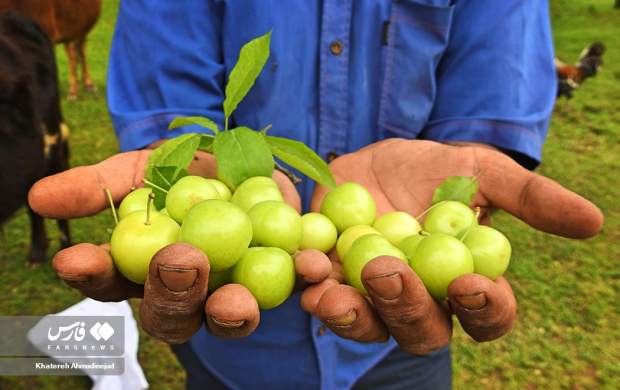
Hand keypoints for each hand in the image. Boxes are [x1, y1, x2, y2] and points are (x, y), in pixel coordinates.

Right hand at [28, 150, 330, 342]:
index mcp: (147, 267)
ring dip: (228, 311)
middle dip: (169, 293)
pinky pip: (294, 287)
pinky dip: (302, 277)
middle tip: (176, 262)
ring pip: (226, 317)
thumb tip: (39, 197)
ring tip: (232, 300)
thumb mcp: (148, 166)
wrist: (252, 155)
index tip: (76, 257)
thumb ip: (102, 184)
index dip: (93, 275)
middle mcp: (190, 290)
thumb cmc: (189, 166)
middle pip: (171, 314)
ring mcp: (236, 289)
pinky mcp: (284, 276)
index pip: (112, 282)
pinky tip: (311, 264)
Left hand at [302, 139, 602, 353]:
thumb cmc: (435, 170)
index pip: (486, 313)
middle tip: (389, 273)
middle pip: (422, 329)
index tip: (471, 283)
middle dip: (407, 307)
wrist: (376, 158)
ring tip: (332, 291)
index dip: (484, 307)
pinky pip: (321, 296)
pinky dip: (313, 288)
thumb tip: (593, 222)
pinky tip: (307, 269)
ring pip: (368, 325)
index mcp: (463, 283)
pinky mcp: (330, 279)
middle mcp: (420, 301)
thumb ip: (528, 196)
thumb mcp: (480, 170)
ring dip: (352, 313)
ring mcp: (371, 296)